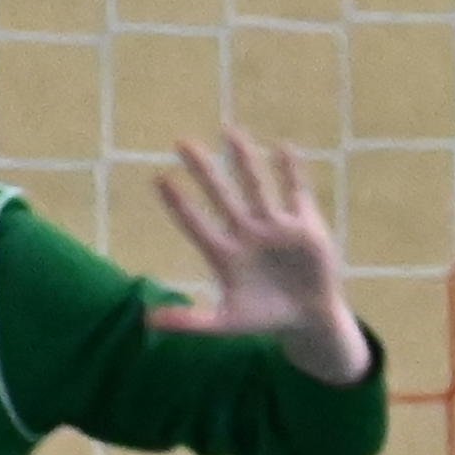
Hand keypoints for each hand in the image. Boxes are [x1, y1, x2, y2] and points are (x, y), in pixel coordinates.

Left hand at [154, 132, 370, 383]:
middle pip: (220, 194)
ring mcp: (274, 226)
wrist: (306, 319)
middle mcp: (245, 232)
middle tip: (181, 142)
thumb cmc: (262, 319)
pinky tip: (283, 148)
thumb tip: (147, 321)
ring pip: (256, 186)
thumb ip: (189, 322)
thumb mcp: (225, 324)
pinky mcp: (304, 226)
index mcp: (223, 253)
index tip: (159, 179)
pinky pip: (297, 192)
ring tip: (229, 131)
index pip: (195, 223)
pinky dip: (292, 172)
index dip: (178, 204)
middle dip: (203, 170)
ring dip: (243, 160)